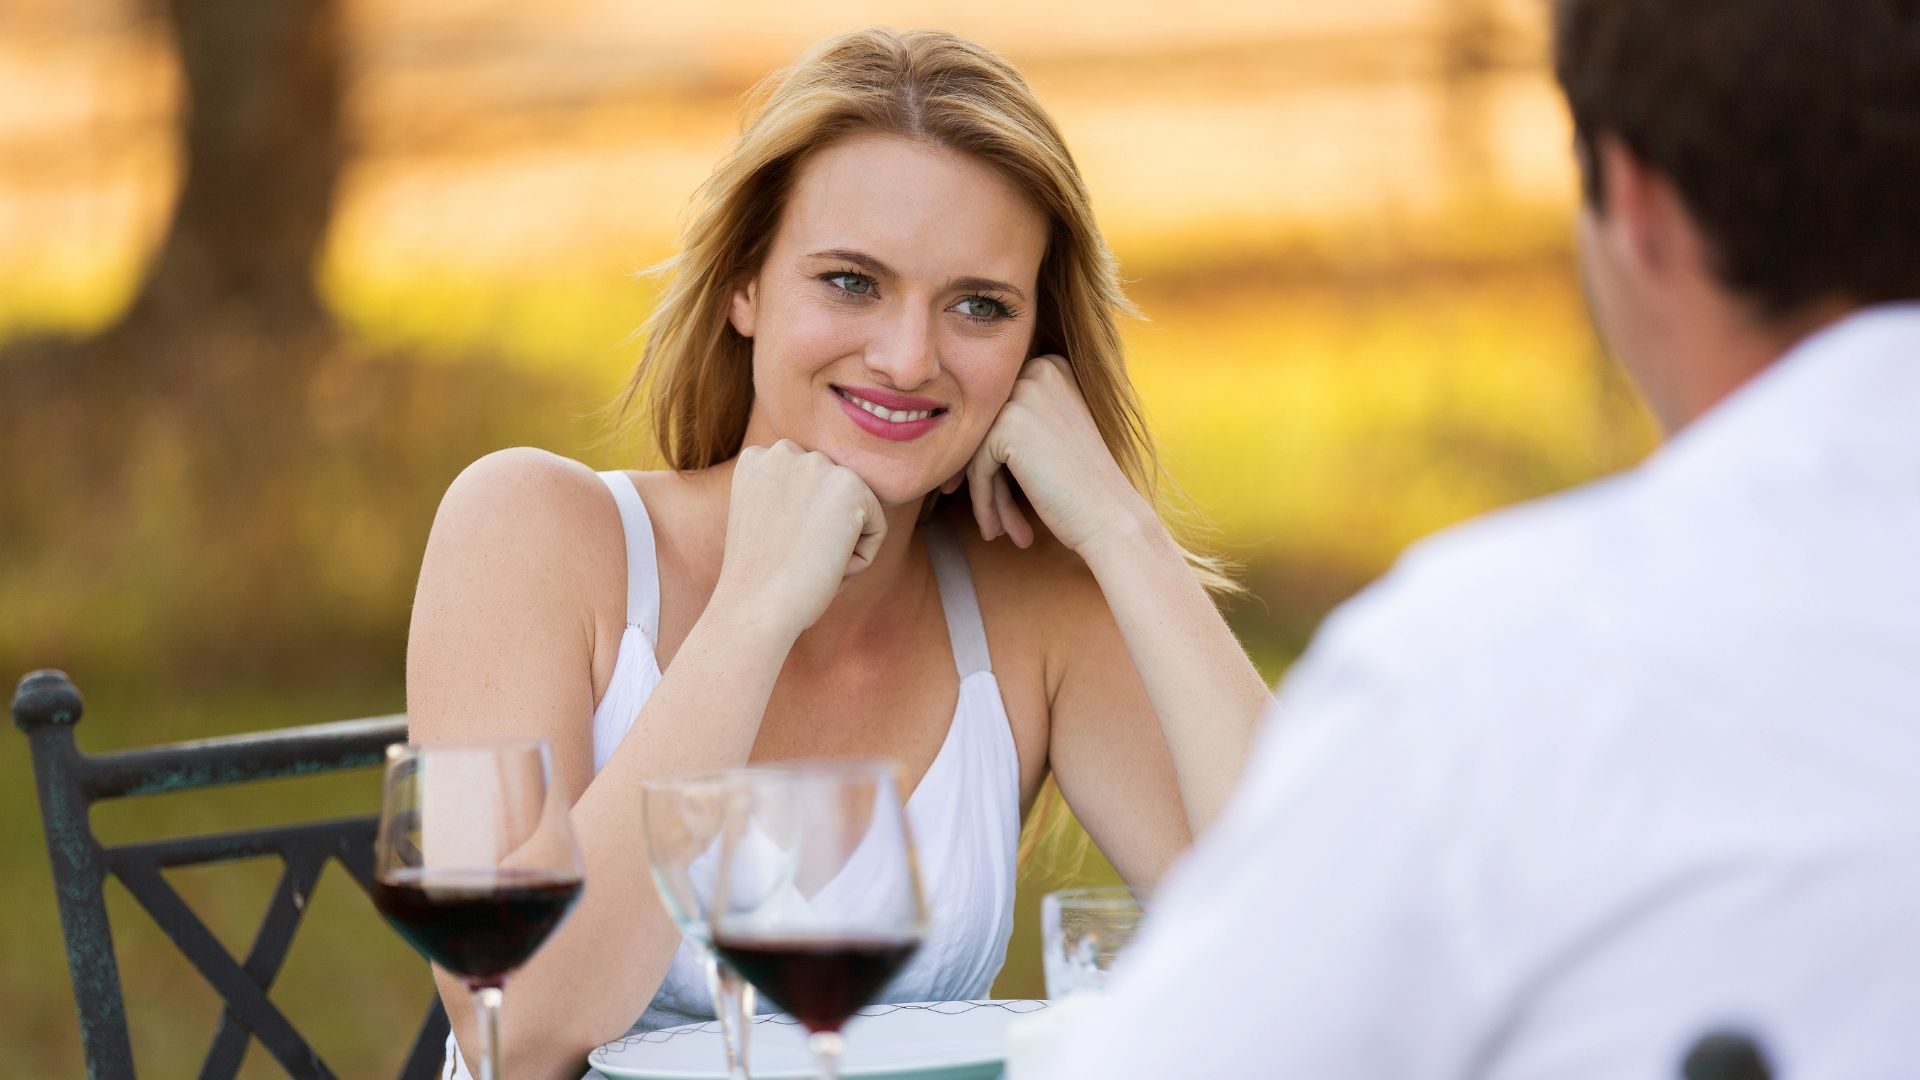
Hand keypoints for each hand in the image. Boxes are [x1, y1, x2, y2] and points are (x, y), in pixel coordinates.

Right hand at [715, 440, 886, 637]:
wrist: (756, 606)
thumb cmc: (757, 582)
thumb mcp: (762, 524)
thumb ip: (788, 499)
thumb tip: (831, 502)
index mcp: (757, 459)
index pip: (807, 490)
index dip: (798, 530)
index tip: (777, 552)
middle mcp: (784, 451)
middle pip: (832, 498)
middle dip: (823, 535)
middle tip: (793, 562)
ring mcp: (818, 465)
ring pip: (856, 513)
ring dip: (840, 547)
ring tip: (808, 564)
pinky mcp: (851, 486)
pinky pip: (876, 528)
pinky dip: (860, 559)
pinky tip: (828, 566)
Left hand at [952, 354, 1149, 555]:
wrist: (1111, 519)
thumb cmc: (1085, 486)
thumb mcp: (1051, 435)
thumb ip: (1015, 420)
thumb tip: (959, 427)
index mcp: (1052, 366)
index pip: (1000, 411)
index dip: (994, 457)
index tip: (997, 494)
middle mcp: (1039, 371)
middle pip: (988, 429)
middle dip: (988, 478)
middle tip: (995, 521)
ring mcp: (1023, 395)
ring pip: (979, 450)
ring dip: (987, 495)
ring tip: (998, 530)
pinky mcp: (1008, 425)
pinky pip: (977, 468)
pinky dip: (983, 502)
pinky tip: (999, 529)